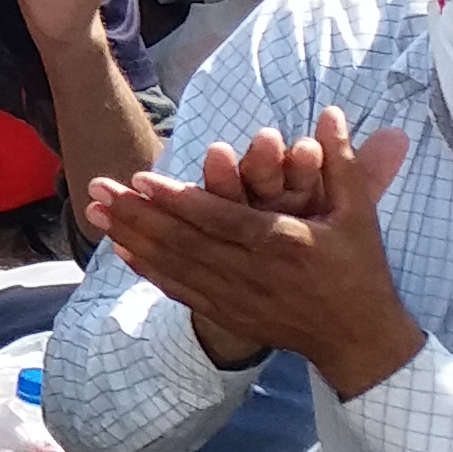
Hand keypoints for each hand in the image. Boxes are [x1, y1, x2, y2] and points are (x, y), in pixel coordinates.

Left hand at [81, 106, 424, 390]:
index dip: (178, 199)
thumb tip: (332, 111)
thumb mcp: (358, 214)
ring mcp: (237, 298)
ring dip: (131, 237)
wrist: (358, 340)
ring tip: (93, 212)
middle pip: (183, 241)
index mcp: (283, 244)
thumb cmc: (359, 270)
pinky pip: (180, 291)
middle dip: (135, 213)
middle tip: (95, 188)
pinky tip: (121, 251)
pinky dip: (148, 270)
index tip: (139, 177)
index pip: (219, 219)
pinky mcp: (228, 315)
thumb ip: (343, 162)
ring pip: (174, 265)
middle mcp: (253, 273)